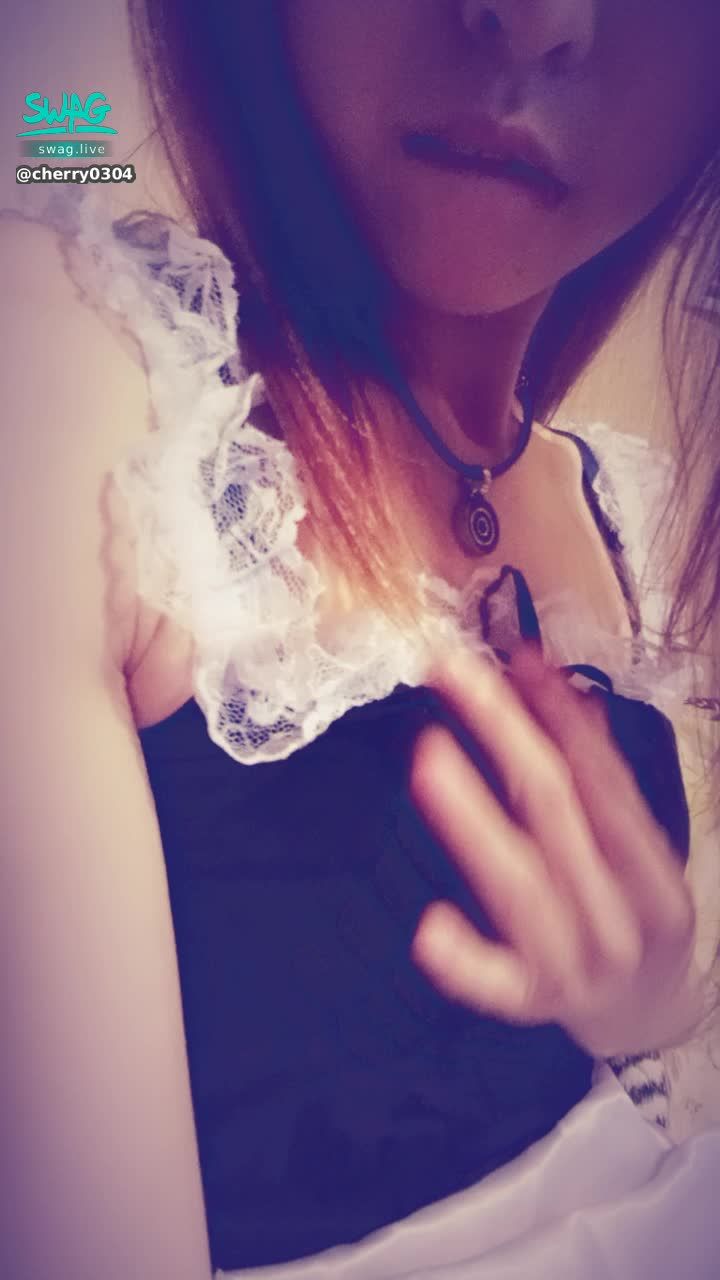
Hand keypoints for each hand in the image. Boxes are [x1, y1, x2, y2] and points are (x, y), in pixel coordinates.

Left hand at [409, 645, 709, 1057]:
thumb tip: (574, 695)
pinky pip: (502, 985)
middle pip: (557, 810)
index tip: (517, 658)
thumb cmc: (634, 915)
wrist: (652, 1019)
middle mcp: (621, 910)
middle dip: (503, 733)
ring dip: (475, 817)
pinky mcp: (538, 1003)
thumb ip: (605, 780)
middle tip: (450, 672)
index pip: (604, 779)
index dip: (559, 716)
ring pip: (524, 884)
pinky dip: (468, 961)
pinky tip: (431, 927)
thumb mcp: (636, 849)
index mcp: (651, 867)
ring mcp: (579, 961)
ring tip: (429, 757)